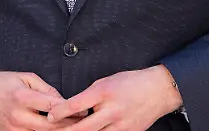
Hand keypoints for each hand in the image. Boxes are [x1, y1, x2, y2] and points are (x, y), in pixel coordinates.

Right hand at [0, 69, 83, 130]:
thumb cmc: (1, 83)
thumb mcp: (24, 78)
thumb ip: (46, 89)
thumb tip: (63, 100)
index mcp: (22, 98)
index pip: (52, 107)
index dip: (70, 109)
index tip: (82, 110)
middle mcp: (17, 116)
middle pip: (50, 126)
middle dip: (69, 125)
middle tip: (83, 123)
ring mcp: (13, 129)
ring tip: (71, 128)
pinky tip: (53, 130)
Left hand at [47, 66, 181, 130]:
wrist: (158, 90)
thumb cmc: (131, 82)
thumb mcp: (106, 81)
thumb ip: (90, 96)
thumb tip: (74, 107)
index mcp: (104, 93)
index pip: (76, 105)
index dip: (60, 112)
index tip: (50, 116)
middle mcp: (112, 111)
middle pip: (83, 128)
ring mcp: (121, 125)